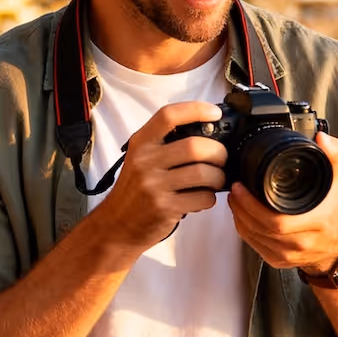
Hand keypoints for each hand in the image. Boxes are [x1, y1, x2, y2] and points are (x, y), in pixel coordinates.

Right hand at [87, 100, 228, 258]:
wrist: (115, 226)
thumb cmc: (135, 190)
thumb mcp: (140, 159)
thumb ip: (165, 144)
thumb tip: (208, 134)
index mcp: (141, 143)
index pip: (168, 116)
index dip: (196, 110)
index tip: (215, 113)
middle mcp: (145, 161)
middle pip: (195, 146)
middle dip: (218, 152)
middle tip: (222, 159)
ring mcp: (154, 185)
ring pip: (204, 173)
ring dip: (218, 177)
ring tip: (215, 180)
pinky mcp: (165, 208)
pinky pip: (203, 198)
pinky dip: (210, 198)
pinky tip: (202, 198)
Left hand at [227, 132, 337, 271]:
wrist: (336, 245)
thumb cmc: (331, 211)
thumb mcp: (336, 180)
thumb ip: (331, 155)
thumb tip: (321, 138)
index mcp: (315, 222)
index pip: (277, 221)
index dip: (253, 206)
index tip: (241, 187)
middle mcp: (301, 242)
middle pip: (261, 229)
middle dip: (241, 208)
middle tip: (234, 189)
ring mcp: (288, 254)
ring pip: (254, 237)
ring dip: (239, 217)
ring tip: (234, 199)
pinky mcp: (277, 260)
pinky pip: (254, 245)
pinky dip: (243, 229)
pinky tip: (239, 215)